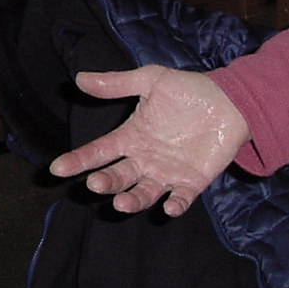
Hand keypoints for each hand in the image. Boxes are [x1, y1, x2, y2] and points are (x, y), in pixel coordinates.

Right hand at [48, 65, 249, 216]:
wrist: (230, 101)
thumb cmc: (188, 91)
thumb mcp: (150, 81)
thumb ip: (117, 84)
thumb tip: (80, 79)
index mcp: (131, 136)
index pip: (98, 151)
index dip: (78, 160)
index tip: (58, 168)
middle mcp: (144, 159)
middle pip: (117, 176)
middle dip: (105, 182)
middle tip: (95, 183)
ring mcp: (167, 173)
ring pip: (143, 192)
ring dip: (132, 200)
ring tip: (122, 204)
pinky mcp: (192, 182)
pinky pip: (180, 199)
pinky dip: (174, 206)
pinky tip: (169, 207)